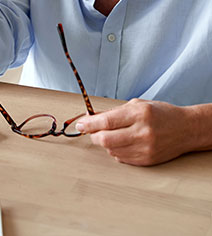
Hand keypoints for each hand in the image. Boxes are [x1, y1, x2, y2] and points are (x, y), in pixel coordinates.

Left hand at [75, 98, 192, 165]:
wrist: (186, 129)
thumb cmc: (161, 114)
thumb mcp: (137, 105)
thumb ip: (114, 112)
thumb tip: (91, 118)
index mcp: (139, 114)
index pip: (107, 121)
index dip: (89, 124)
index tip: (80, 124)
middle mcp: (143, 132)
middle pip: (106, 139)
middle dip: (94, 135)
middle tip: (92, 130)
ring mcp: (146, 148)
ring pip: (112, 150)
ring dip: (104, 143)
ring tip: (111, 134)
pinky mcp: (147, 160)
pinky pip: (121, 158)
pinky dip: (115, 151)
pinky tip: (121, 143)